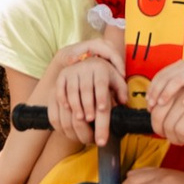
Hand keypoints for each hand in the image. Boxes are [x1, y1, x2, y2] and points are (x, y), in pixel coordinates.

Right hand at [41, 21, 123, 141]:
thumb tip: (123, 101)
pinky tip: (67, 108)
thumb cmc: (105, 78)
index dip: (101, 96)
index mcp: (101, 68)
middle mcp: (86, 66)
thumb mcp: (116, 81)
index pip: (101, 83)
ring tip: (80, 118)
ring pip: (72, 89)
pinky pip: (61, 87)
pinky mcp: (62, 75)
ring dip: (75, 104)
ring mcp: (72, 70)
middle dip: (88, 104)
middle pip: (86, 87)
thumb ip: (121, 91)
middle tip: (90, 119)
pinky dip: (63, 98)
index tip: (102, 109)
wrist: (89, 64)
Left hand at [145, 66, 183, 144]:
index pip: (161, 76)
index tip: (148, 104)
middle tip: (152, 106)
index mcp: (180, 66)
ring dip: (168, 92)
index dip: (152, 89)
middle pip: (166, 77)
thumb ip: (173, 89)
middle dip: (157, 92)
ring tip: (162, 105)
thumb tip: (154, 104)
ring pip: (179, 80)